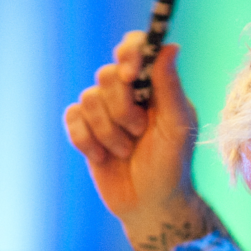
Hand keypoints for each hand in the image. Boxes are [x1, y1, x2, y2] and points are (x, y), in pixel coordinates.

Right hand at [64, 32, 199, 237]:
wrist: (150, 205)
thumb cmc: (171, 166)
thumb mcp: (177, 126)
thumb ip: (170, 87)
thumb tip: (169, 46)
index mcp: (154, 86)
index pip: (135, 48)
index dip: (128, 53)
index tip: (129, 75)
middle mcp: (127, 93)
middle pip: (106, 75)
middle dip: (121, 109)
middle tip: (138, 132)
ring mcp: (104, 111)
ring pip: (88, 99)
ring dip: (108, 131)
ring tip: (125, 151)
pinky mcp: (85, 130)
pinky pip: (72, 118)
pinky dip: (87, 140)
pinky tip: (103, 157)